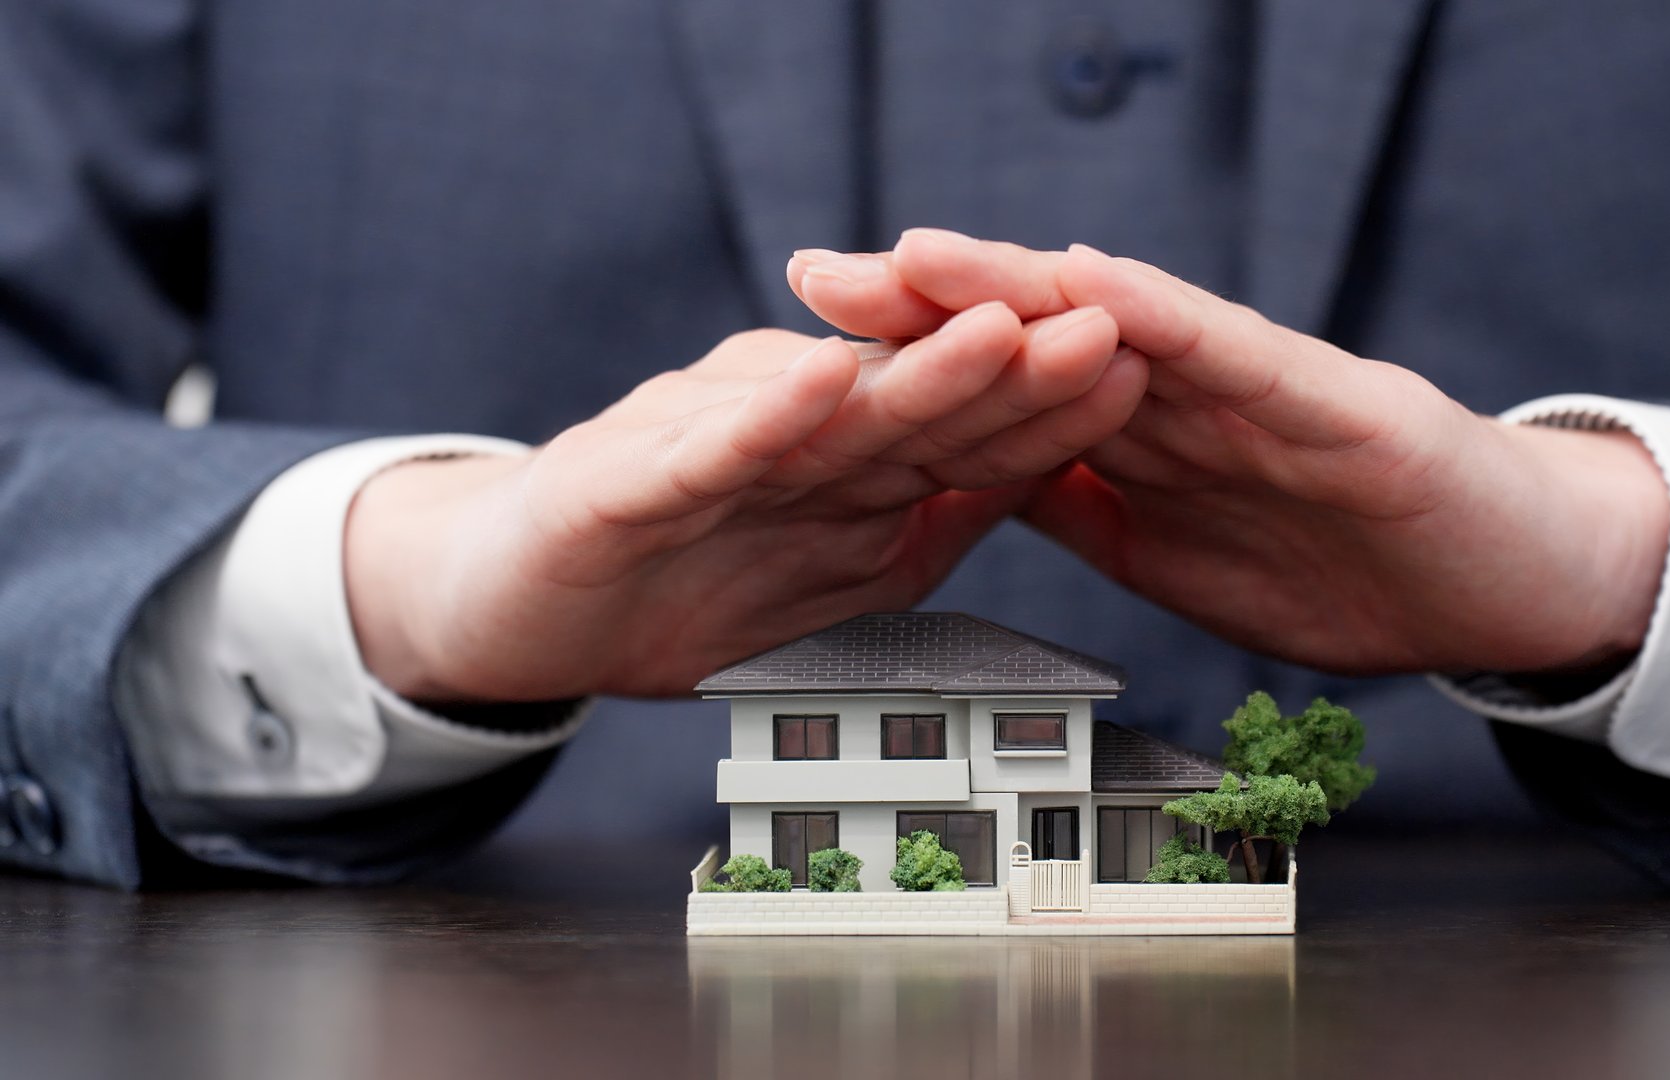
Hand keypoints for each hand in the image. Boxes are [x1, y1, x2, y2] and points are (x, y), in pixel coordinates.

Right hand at [344, 301, 1146, 700]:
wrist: (512, 609)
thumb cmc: (671, 584)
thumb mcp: (822, 576)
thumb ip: (921, 529)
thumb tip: (1037, 491)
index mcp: (839, 461)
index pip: (961, 431)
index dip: (1050, 407)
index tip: (1145, 377)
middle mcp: (782, 434)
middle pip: (913, 400)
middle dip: (1014, 366)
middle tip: (1107, 327)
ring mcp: (702, 449)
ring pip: (823, 409)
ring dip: (912, 372)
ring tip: (996, 330)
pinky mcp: (620, 483)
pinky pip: (699, 451)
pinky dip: (757, 420)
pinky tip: (809, 382)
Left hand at [790, 232, 1669, 675]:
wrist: (1513, 584)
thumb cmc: (1356, 569)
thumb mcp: (1181, 558)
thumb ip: (1090, 509)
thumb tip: (978, 482)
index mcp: (1146, 435)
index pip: (1013, 385)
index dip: (911, 364)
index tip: (806, 349)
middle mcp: (1186, 392)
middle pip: (1041, 331)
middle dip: (927, 304)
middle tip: (816, 275)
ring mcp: (1257, 389)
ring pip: (1119, 322)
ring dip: (1017, 286)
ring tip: (916, 256)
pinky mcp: (1332, 401)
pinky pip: (1232, 351)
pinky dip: (1155, 316)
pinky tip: (1083, 282)